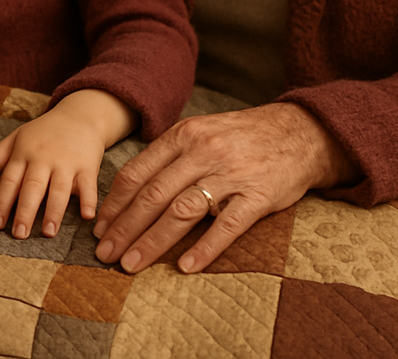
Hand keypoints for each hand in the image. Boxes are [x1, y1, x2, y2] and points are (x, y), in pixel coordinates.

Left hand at [0, 89, 136, 238]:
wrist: (79, 115)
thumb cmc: (44, 132)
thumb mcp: (18, 137)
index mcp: (23, 153)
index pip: (9, 180)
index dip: (2, 202)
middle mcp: (43, 158)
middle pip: (32, 187)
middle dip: (25, 211)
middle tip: (19, 234)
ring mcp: (66, 162)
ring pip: (59, 189)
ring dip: (54, 211)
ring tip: (48, 232)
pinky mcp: (87, 166)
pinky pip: (88, 185)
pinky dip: (88, 200)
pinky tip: (87, 216)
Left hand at [92, 102, 357, 273]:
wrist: (298, 132)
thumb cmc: (240, 137)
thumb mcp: (200, 132)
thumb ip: (169, 155)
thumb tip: (131, 188)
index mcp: (183, 136)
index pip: (138, 172)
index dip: (116, 203)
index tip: (100, 227)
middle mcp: (202, 152)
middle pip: (153, 195)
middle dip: (125, 227)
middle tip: (105, 253)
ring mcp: (230, 174)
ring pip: (181, 211)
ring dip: (153, 241)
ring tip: (132, 263)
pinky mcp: (258, 195)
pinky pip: (227, 226)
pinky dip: (205, 248)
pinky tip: (185, 266)